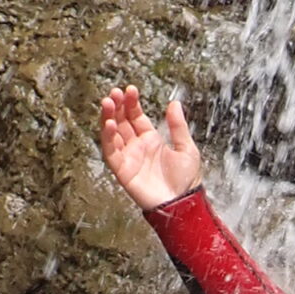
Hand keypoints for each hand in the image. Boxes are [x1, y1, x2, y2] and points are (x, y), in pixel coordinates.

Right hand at [99, 85, 201, 209]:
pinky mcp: (122, 170)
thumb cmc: (186, 180)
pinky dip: (108, 138)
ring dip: (108, 117)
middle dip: (117, 106)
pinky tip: (109, 124)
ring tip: (108, 102)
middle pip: (121, 121)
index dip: (132, 103)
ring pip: (112, 134)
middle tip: (115, 92)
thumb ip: (178, 126)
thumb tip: (174, 103)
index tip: (130, 89)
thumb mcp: (186, 148)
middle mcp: (137, 146)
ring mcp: (129, 157)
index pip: (136, 116)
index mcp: (151, 139)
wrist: (182, 203)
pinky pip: (111, 152)